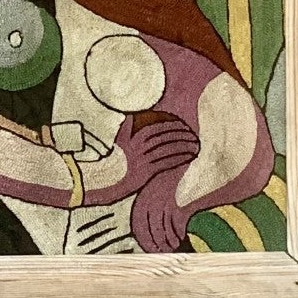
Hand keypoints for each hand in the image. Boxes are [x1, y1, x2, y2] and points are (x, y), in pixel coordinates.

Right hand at [121, 111, 199, 253]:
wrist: (102, 182)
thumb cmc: (111, 163)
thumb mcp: (117, 143)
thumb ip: (125, 129)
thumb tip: (130, 116)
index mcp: (132, 139)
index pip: (154, 128)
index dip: (169, 124)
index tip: (181, 123)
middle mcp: (138, 148)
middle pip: (163, 137)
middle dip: (179, 133)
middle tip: (192, 132)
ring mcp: (142, 160)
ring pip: (166, 149)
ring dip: (182, 145)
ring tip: (195, 143)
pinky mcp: (145, 173)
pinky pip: (166, 163)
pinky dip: (179, 158)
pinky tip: (189, 156)